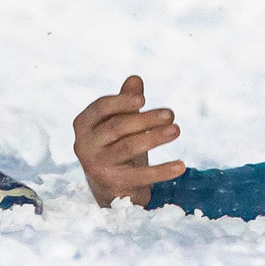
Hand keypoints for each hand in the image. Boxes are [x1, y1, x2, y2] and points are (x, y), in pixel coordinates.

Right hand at [73, 74, 186, 207]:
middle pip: (118, 126)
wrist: (110, 187)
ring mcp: (96, 166)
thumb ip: (126, 101)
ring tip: (176, 130)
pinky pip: (140, 175)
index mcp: (84, 124)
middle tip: (170, 114)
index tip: (143, 99)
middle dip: (146, 119)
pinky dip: (162, 170)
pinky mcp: (111, 184)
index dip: (122, 101)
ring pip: (129, 147)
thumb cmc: (115, 144)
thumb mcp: (119, 122)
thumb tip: (135, 79)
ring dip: (155, 137)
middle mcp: (84, 145)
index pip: (101, 107)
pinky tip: (181, 166)